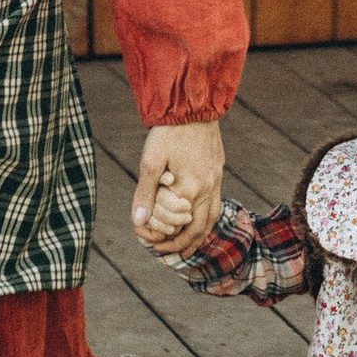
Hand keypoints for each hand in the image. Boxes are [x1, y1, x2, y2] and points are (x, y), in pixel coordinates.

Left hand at [132, 120, 225, 257]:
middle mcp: (207, 189)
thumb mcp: (150, 162)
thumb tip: (138, 222)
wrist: (192, 104)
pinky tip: (196, 217)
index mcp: (190, 189)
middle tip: (166, 253)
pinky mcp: (218, 170)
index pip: (175, 224)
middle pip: (197, 229)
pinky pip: (216, 204)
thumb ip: (145, 194)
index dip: (159, 236)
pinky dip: (206, 219)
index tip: (143, 239)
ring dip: (198, 236)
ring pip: (210, 219)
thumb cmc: (168, 132)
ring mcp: (216, 180)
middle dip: (181, 245)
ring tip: (186, 247)